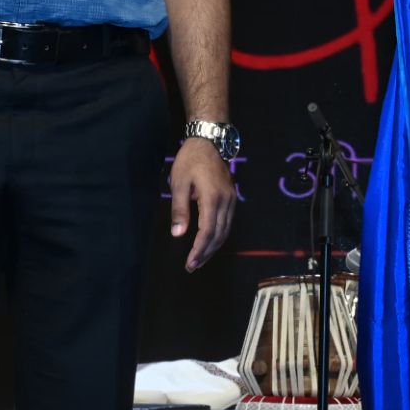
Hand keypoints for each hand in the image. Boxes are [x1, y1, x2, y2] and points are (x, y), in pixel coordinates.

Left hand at [169, 137, 237, 271]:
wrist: (209, 142)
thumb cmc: (190, 161)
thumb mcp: (179, 183)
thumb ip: (180, 210)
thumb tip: (178, 234)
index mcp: (212, 198)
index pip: (207, 231)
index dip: (199, 249)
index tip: (189, 262)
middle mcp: (226, 201)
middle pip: (219, 235)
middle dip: (206, 253)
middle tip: (192, 266)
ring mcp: (231, 200)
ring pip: (226, 230)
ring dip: (213, 247)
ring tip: (200, 259)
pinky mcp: (231, 198)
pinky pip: (227, 222)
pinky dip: (219, 236)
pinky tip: (209, 242)